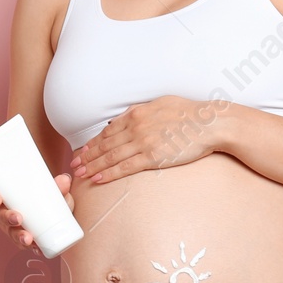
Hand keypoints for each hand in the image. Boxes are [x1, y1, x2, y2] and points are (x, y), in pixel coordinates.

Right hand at [0, 173, 74, 254]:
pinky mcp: (25, 240)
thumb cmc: (48, 197)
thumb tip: (65, 180)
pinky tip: (37, 248)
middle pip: (0, 217)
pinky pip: (25, 245)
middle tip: (17, 218)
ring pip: (11, 233)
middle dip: (7, 218)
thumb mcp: (53, 190)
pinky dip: (31, 247)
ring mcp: (14, 229)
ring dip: (18, 236)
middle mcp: (5, 214)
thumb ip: (59, 186)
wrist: (59, 212)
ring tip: (28, 238)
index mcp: (4, 198)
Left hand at [68, 95, 223, 184]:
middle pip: (104, 144)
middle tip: (73, 165)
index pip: (108, 130)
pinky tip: (97, 179)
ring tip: (80, 174)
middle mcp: (135, 127)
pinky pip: (124, 167)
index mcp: (136, 113)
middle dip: (86, 156)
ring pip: (110, 156)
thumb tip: (126, 117)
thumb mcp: (160, 103)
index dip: (93, 142)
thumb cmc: (189, 112)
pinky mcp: (152, 157)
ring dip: (92, 166)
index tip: (82, 150)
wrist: (209, 123)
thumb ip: (141, 111)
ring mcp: (142, 142)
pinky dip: (108, 173)